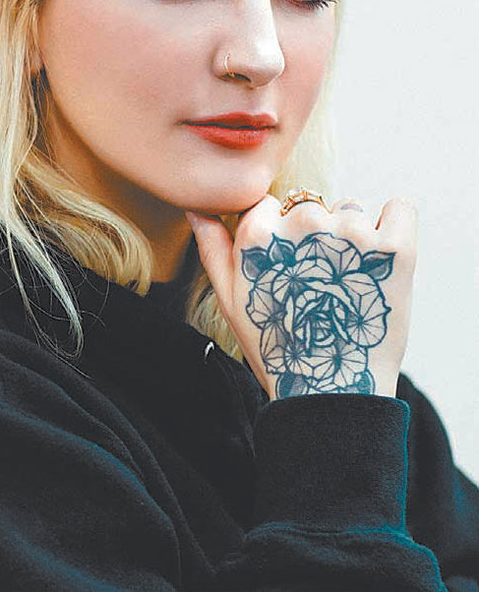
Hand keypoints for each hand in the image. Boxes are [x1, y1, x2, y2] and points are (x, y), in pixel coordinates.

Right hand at [185, 194, 418, 400]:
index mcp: (259, 235)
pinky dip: (395, 223)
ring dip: (352, 238)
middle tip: (319, 286)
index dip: (281, 236)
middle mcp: (304, 224)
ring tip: (348, 288)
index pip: (271, 205)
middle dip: (316, 236)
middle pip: (311, 206)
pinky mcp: (395, 248)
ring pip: (352, 210)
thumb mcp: (230, 300)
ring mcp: (351, 234)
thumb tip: (197, 207)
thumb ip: (212, 247)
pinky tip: (382, 259)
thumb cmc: (279, 348)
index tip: (290, 270)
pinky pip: (400, 207)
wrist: (333, 392)